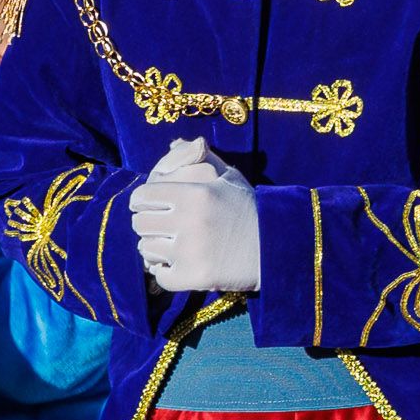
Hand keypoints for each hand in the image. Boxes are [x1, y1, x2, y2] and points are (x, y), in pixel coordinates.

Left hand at [127, 135, 259, 291]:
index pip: (143, 196)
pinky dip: (168, 273)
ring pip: (147, 250)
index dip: (142, 201)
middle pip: (140, 223)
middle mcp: (190, 220)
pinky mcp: (194, 276)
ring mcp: (191, 250)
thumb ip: (201, 160)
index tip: (149, 206)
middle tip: (164, 228)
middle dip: (149, 225)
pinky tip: (183, 265)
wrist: (278, 248)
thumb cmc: (251, 210)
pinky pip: (161, 277)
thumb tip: (174, 143)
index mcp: (197, 194)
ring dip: (157, 250)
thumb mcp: (231, 179)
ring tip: (174, 247)